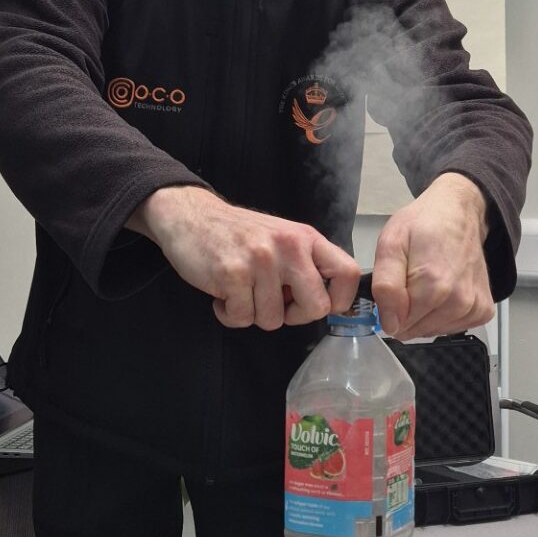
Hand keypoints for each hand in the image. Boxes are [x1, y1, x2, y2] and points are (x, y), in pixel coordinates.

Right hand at [127, 186, 359, 329]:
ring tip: (240, 289)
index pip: (348, 273)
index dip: (340, 300)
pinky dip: (229, 314)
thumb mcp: (281, 238)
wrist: (189, 216)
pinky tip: (222, 293)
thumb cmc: (237, 234)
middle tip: (275, 304)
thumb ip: (304, 265)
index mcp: (306, 238)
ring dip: (253, 313)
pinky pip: (241, 319)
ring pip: (273, 320)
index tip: (319, 306)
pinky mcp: (233, 274)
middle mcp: (289, 246)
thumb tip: (325, 304)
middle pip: (316, 307)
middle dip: (294, 317)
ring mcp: (261, 260)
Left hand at [371, 173, 493, 339]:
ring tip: (427, 281)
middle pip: (414, 330)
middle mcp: (459, 300)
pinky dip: (441, 315)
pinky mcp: (482, 311)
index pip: (397, 324)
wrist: (459, 213)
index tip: (395, 284)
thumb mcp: (391, 244)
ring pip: (430, 331)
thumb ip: (385, 286)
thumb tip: (390, 324)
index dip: (389, 307)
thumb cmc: (424, 224)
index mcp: (434, 285)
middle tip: (411, 278)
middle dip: (405, 311)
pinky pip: (450, 328)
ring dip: (423, 313)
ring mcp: (473, 307)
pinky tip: (442, 291)